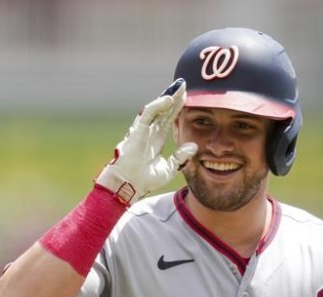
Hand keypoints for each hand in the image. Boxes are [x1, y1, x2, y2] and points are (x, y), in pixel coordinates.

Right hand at [95, 79, 197, 205]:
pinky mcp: (137, 131)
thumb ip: (180, 157)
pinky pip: (148, 114)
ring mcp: (143, 130)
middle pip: (164, 111)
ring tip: (179, 86)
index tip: (186, 98)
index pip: (168, 119)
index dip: (176, 108)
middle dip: (174, 98)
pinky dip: (158, 105)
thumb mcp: (169, 168)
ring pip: (157, 109)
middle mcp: (149, 132)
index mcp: (156, 140)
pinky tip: (168, 98)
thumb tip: (193, 146)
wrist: (129, 185)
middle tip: (184, 85)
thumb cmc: (144, 180)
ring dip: (167, 97)